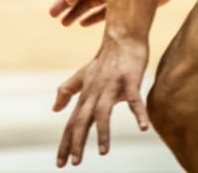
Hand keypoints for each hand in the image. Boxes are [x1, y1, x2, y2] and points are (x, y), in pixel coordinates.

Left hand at [52, 36, 149, 166]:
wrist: (121, 37)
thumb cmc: (104, 60)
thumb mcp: (83, 76)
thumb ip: (68, 92)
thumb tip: (54, 110)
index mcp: (85, 95)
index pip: (72, 123)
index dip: (65, 143)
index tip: (60, 163)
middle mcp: (94, 92)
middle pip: (82, 120)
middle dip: (76, 142)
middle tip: (73, 163)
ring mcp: (111, 86)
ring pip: (103, 112)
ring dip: (103, 132)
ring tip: (103, 152)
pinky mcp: (128, 80)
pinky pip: (134, 99)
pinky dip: (138, 113)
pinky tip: (144, 127)